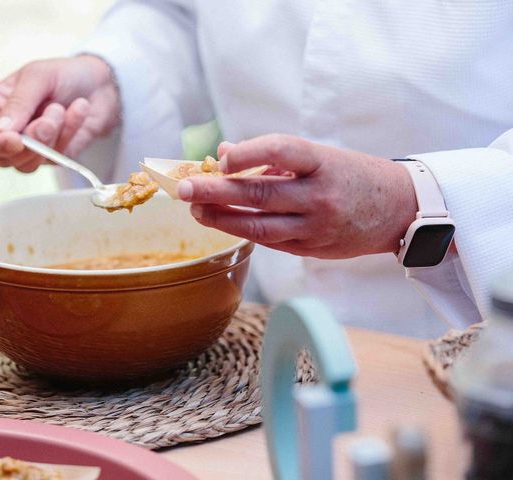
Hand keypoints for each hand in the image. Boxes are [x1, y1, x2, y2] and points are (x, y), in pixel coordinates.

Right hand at [0, 55, 120, 172]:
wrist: (101, 83)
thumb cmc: (64, 74)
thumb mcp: (38, 77)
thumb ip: (19, 103)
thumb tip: (0, 131)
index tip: (16, 140)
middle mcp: (11, 132)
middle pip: (4, 158)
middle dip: (31, 140)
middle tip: (54, 112)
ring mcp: (32, 148)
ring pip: (29, 163)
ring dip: (50, 138)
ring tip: (62, 108)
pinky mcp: (55, 157)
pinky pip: (57, 158)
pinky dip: (70, 133)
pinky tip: (79, 108)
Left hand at [176, 134, 416, 258]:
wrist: (397, 209)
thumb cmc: (351, 175)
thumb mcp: (319, 156)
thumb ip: (271, 156)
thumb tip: (224, 154)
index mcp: (323, 162)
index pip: (281, 150)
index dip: (248, 154)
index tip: (221, 159)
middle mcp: (320, 196)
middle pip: (260, 193)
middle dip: (216, 191)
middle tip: (184, 188)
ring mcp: (316, 226)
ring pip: (259, 225)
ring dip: (221, 218)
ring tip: (195, 208)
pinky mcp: (312, 248)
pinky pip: (270, 241)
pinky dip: (242, 231)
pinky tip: (221, 221)